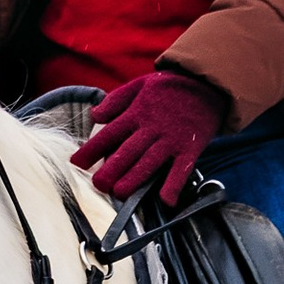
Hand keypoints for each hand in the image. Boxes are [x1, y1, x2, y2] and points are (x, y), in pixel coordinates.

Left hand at [70, 66, 225, 208]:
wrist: (207, 82)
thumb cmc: (170, 86)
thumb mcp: (140, 85)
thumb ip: (116, 100)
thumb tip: (94, 115)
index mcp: (137, 113)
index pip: (109, 133)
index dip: (91, 149)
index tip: (76, 163)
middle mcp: (152, 128)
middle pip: (127, 152)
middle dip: (110, 170)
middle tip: (97, 185)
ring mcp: (171, 139)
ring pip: (149, 163)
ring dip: (134, 179)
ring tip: (119, 192)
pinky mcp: (190, 147)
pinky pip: (181, 169)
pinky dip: (173, 185)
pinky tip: (165, 200)